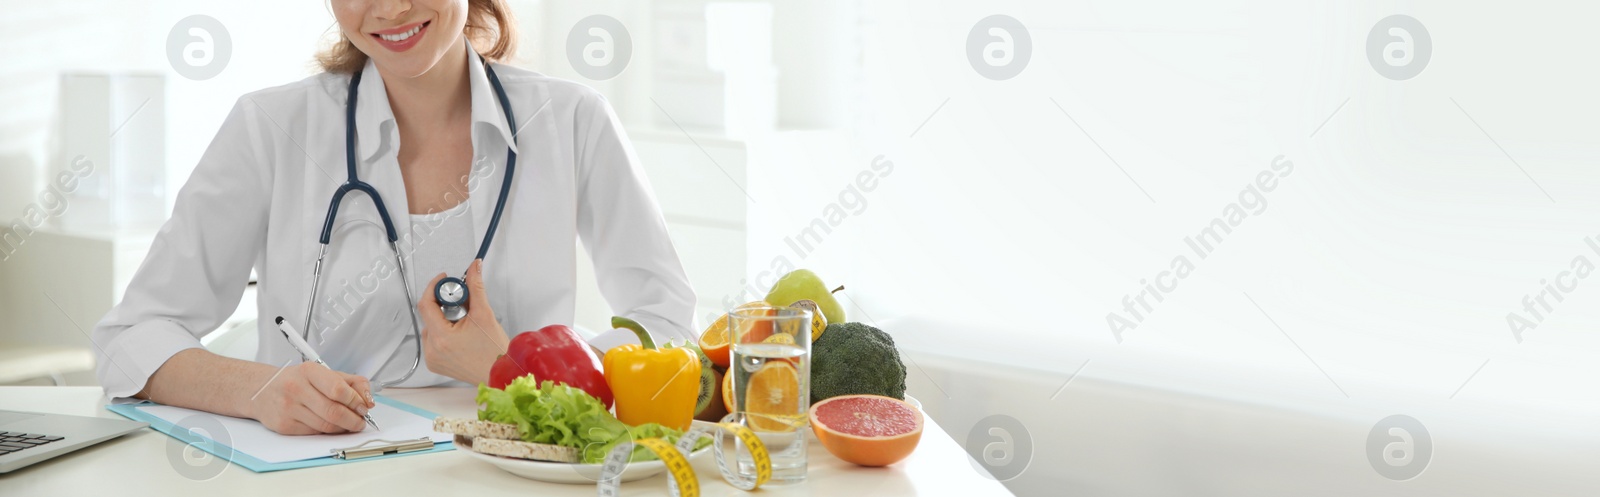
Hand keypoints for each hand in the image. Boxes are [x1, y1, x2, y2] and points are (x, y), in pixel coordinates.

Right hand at [247, 362, 373, 434]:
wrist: (262, 390)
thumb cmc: (297, 381)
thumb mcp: (323, 373)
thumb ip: (351, 382)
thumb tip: (368, 400)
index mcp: (309, 371)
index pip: (338, 390)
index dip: (356, 401)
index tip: (364, 407)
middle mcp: (296, 388)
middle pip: (333, 411)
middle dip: (353, 420)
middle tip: (361, 422)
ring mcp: (288, 408)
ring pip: (325, 426)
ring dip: (343, 428)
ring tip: (349, 424)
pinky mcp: (284, 426)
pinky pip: (314, 433)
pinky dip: (327, 433)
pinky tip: (330, 426)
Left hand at [419, 259, 510, 384]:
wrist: (499, 373)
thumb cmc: (494, 350)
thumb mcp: (484, 314)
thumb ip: (476, 287)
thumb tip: (473, 267)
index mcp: (442, 337)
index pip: (426, 304)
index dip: (434, 287)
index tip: (444, 280)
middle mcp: (432, 350)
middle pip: (429, 315)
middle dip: (443, 305)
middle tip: (462, 304)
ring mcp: (432, 358)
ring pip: (430, 327)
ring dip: (443, 319)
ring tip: (463, 323)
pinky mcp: (434, 364)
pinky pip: (432, 341)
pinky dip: (443, 333)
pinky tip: (458, 335)